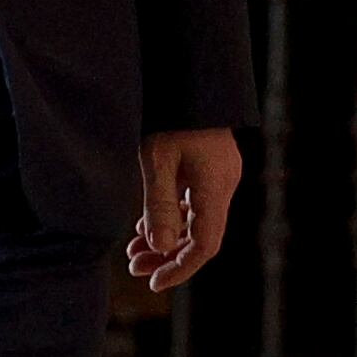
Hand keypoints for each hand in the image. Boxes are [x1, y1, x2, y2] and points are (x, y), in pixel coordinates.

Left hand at [126, 127, 242, 291]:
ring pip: (195, 220)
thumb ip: (160, 204)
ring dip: (166, 237)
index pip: (204, 245)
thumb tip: (162, 248)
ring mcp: (218, 176)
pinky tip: (146, 225)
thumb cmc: (172, 112)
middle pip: (200, 236)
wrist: (190, 74)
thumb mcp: (157, 157)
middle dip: (167, 256)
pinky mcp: (209, 167)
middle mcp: (223, 185)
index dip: (180, 269)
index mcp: (216, 186)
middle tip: (133, 267)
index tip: (153, 282)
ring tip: (133, 251)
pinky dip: (172, 217)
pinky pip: (193, 203)